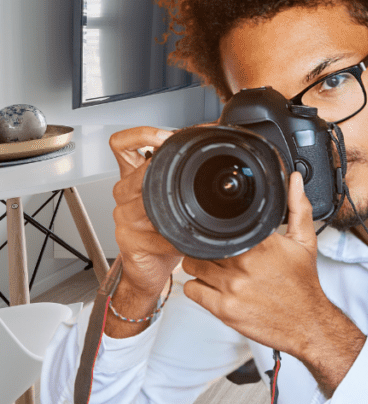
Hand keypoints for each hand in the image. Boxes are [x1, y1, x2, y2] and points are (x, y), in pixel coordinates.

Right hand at [109, 126, 182, 297]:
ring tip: (189, 211)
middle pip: (136, 172)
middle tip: (190, 171)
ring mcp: (123, 217)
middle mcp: (124, 193)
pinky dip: (175, 237)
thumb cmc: (163, 230)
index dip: (141, 135)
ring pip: (144, 202)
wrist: (149, 268)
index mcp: (133, 176)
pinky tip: (185, 240)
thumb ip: (180, 171)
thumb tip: (209, 141)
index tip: (165, 136)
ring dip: (170, 206)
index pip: (121, 144)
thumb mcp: (171, 195)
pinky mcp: (129, 240)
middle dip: (164, 171)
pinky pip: (155, 234)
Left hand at [180, 173, 365, 384]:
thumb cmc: (303, 284)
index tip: (219, 228)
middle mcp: (244, 264)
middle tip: (216, 250)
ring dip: (198, 265)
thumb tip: (295, 180)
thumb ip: (298, 207)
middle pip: (202, 244)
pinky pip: (191, 290)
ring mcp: (231, 287)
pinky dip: (196, 286)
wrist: (307, 323)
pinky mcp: (223, 309)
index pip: (222, 225)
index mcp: (262, 244)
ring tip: (212, 266)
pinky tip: (210, 285)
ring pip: (192, 265)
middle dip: (207, 246)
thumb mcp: (305, 242)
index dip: (216, 225)